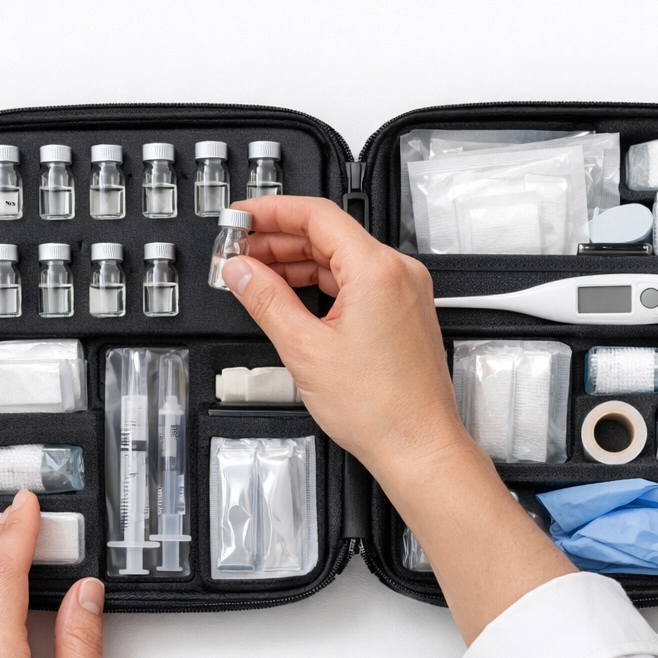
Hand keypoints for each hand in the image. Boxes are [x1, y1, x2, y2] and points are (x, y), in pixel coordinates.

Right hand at [221, 197, 574, 643]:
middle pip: (328, 235)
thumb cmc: (381, 409)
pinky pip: (356, 282)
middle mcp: (398, 273)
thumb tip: (241, 271)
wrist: (419, 446)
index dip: (271, 211)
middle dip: (277, 241)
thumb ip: (266, 300)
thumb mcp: (305, 350)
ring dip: (296, 263)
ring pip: (341, 260)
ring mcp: (404, 292)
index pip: (317, 215)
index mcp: (377, 270)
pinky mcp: (403, 312)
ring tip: (255, 275)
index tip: (241, 218)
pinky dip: (321, 284)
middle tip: (238, 252)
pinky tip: (290, 295)